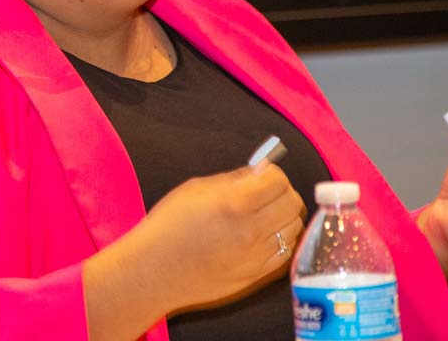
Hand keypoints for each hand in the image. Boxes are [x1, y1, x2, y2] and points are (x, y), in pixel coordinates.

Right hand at [144, 163, 306, 308]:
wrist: (154, 271)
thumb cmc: (168, 227)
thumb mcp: (196, 189)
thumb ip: (234, 179)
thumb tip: (261, 171)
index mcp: (234, 204)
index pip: (278, 181)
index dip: (272, 173)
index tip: (262, 174)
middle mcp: (250, 231)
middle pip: (293, 204)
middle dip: (283, 192)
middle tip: (267, 191)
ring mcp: (255, 257)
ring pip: (293, 229)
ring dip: (284, 216)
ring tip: (264, 213)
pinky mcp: (255, 276)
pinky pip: (284, 253)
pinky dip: (280, 240)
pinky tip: (263, 235)